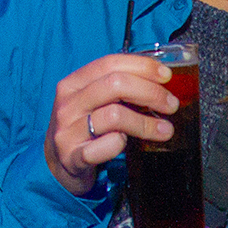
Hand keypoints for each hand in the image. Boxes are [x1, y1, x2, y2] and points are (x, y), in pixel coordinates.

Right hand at [46, 53, 178, 196]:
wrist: (57, 164)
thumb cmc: (83, 128)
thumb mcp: (93, 102)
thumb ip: (118, 89)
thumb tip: (161, 81)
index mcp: (74, 83)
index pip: (110, 63)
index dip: (143, 66)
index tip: (166, 76)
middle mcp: (69, 103)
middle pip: (115, 85)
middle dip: (151, 93)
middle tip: (171, 105)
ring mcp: (68, 130)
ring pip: (114, 116)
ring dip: (146, 123)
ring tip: (165, 130)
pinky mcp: (72, 156)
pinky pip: (105, 146)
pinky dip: (121, 144)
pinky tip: (128, 144)